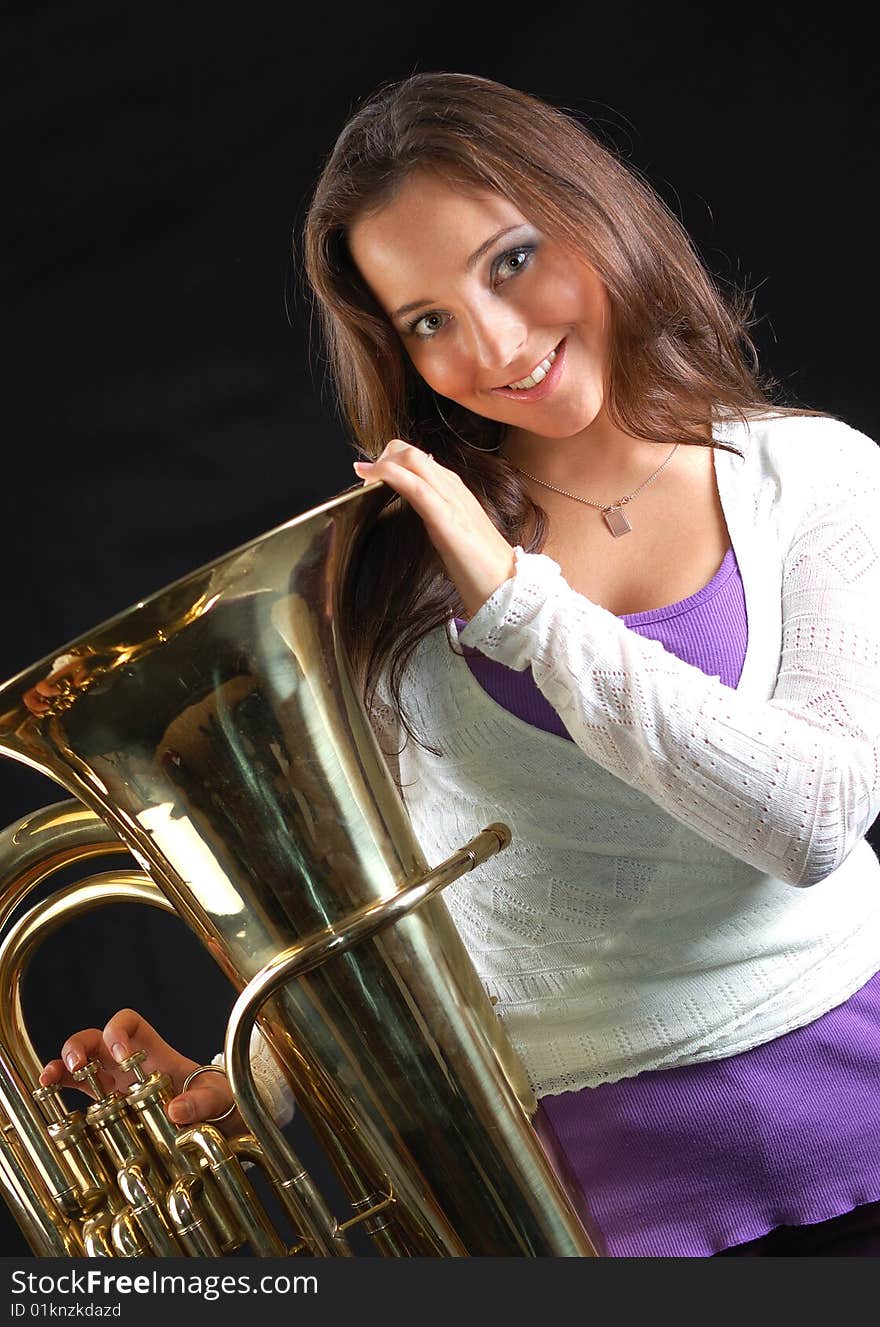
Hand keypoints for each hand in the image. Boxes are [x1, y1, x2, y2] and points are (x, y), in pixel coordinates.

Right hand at [38, 1008, 242, 1135]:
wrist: (216, 1124)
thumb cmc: (216, 1101)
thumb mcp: (216, 1098)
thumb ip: (202, 1101)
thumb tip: (176, 1110)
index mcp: (152, 1050)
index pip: (128, 1023)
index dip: (119, 1032)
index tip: (123, 1056)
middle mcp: (127, 1063)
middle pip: (94, 1038)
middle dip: (80, 1045)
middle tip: (79, 1065)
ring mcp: (113, 1084)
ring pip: (78, 1063)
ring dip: (60, 1065)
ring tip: (49, 1079)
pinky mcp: (105, 1107)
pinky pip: (75, 1092)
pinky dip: (57, 1090)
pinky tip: (45, 1097)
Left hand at [353, 441, 515, 618]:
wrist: (508, 586)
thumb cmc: (481, 567)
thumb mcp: (453, 533)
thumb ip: (436, 516)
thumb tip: (416, 506)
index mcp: (455, 490)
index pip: (418, 458)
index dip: (391, 460)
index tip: (371, 477)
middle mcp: (454, 488)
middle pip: (411, 452)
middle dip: (381, 459)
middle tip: (363, 481)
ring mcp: (452, 500)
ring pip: (412, 460)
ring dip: (382, 464)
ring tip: (363, 478)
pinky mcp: (447, 519)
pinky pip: (416, 487)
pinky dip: (390, 475)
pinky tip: (372, 478)